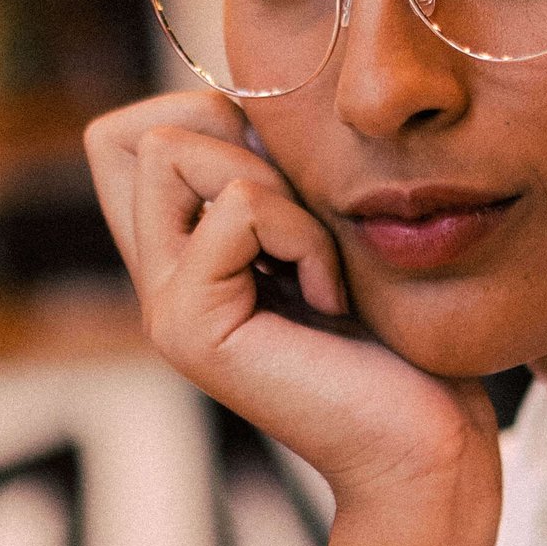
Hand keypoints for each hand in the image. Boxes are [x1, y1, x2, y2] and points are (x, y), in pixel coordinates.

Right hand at [84, 93, 499, 513]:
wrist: (426, 446)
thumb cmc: (398, 339)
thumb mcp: (327, 226)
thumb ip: (273, 173)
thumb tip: (240, 99)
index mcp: (182, 254)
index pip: (120, 138)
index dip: (197, 117)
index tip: (281, 179)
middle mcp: (157, 279)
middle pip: (135, 134)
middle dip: (236, 141)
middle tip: (301, 221)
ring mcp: (164, 307)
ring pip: (172, 152)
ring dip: (277, 189)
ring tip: (318, 264)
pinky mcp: (190, 327)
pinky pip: (241, 207)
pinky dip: (305, 237)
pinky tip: (330, 299)